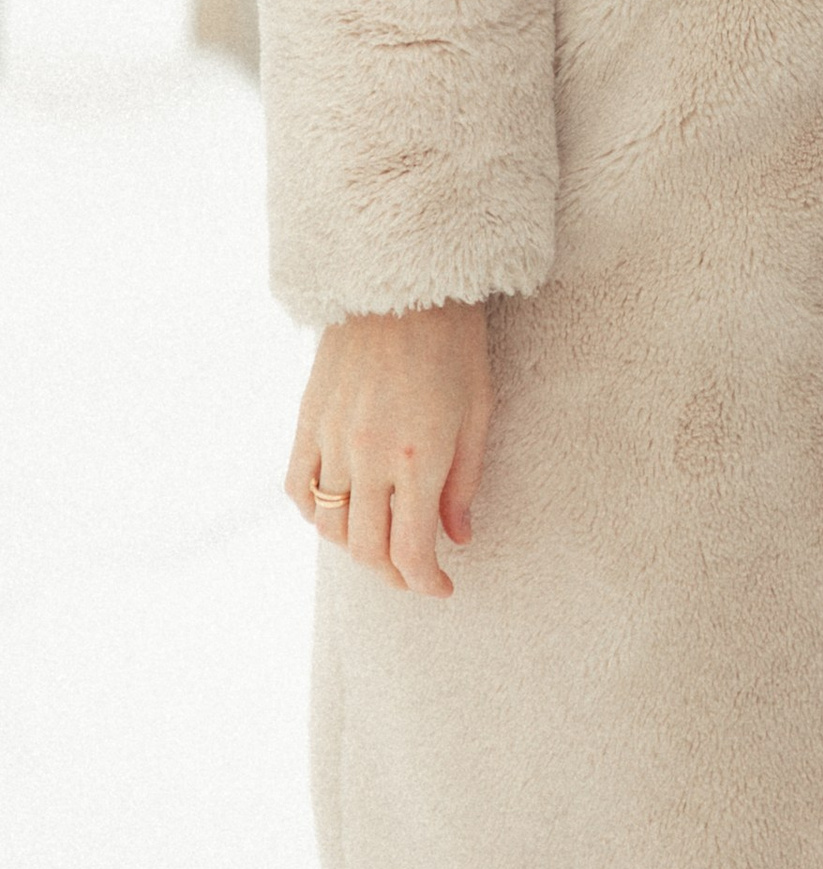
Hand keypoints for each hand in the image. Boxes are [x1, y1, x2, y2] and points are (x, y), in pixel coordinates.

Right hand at [287, 298, 493, 597]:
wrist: (404, 280)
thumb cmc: (454, 340)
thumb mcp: (478, 410)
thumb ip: (464, 481)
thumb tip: (458, 538)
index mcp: (419, 456)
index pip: (411, 550)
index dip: (426, 581)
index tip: (443, 588)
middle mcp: (369, 456)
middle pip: (367, 549)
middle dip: (393, 573)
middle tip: (414, 571)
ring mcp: (331, 439)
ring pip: (330, 526)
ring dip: (355, 547)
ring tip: (381, 542)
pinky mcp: (307, 420)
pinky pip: (298, 489)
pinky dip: (315, 513)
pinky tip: (340, 511)